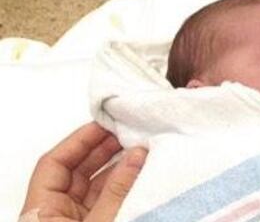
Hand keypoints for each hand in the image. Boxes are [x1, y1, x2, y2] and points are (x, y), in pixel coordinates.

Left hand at [21, 123, 146, 221]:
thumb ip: (117, 191)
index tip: (104, 125)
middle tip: (126, 133)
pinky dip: (122, 186)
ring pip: (94, 186)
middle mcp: (55, 215)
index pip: (53, 164)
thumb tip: (136, 155)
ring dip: (117, 168)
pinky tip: (138, 173)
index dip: (78, 141)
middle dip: (102, 149)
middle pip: (75, 171)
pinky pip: (106, 201)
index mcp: (42, 212)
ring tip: (139, 151)